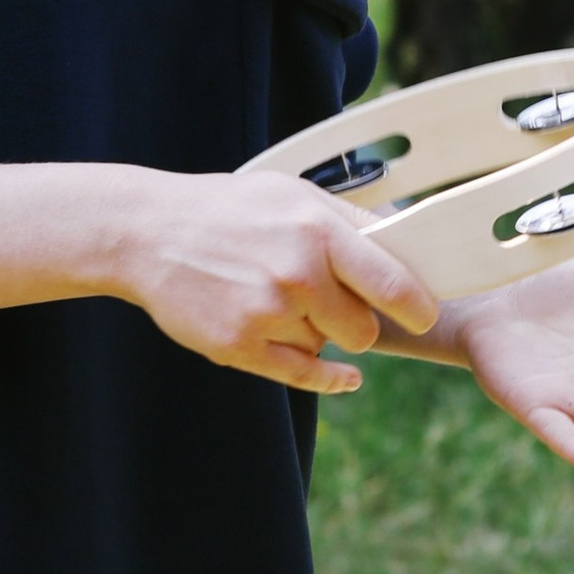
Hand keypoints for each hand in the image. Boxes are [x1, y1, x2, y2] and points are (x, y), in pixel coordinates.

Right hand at [111, 168, 441, 394]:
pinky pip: (304, 376)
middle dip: (359, 322)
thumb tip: (408, 239)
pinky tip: (344, 376)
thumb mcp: (294, 194)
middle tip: (338, 304)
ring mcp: (266, 314)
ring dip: (319, 333)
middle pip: (364, 329)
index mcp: (317, 231)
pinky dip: (330, 378)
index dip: (418, 306)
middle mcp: (297, 275)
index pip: (394, 284)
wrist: (149, 232)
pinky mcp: (239, 347)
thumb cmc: (230, 209)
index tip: (424, 314)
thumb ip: (351, 221)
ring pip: (327, 347)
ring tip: (283, 301)